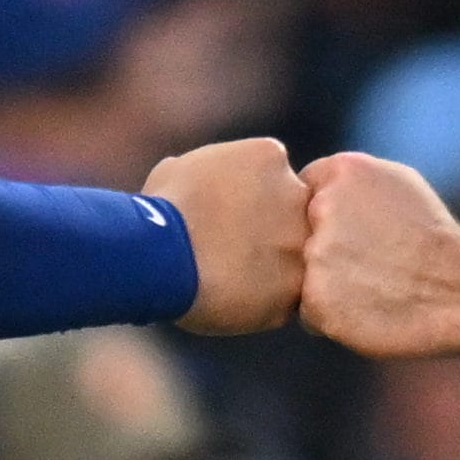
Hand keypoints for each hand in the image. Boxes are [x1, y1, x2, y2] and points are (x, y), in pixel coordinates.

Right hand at [148, 132, 309, 337]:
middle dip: (267, 231)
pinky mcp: (294, 287)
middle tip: (231, 249)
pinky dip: (261, 302)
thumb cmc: (160, 208)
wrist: (160, 253)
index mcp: (270, 157)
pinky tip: (229, 299)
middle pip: (292, 216)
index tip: (226, 217)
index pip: (274, 178)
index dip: (249, 201)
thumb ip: (208, 172)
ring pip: (291, 259)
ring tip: (227, 278)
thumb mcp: (179, 168)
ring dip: (267, 268)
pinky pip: (283, 297)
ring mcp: (299, 243)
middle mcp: (297, 195)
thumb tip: (199, 183)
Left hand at [295, 150, 459, 360]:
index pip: (307, 191)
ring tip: (374, 289)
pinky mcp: (317, 299)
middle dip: (327, 250)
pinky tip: (369, 312)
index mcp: (342, 172)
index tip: (361, 233)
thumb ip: (350, 183)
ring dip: (328, 284)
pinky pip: (309, 311)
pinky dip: (332, 317)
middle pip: (300, 232)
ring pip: (302, 273)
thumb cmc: (436, 240)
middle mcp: (322, 207)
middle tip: (372, 265)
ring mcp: (317, 254)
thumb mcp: (399, 185)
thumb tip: (313, 188)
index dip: (331, 218)